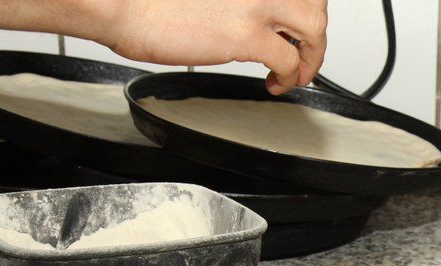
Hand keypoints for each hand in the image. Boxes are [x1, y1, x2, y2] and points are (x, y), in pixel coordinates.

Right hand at [99, 0, 327, 93]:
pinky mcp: (246, 35)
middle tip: (304, 52)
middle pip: (314, 2)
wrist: (126, 5)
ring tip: (297, 72)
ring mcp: (256, 4)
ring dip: (311, 55)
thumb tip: (256, 15)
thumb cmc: (154, 0)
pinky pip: (288, 60)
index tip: (297, 28)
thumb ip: (241, 0)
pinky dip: (289, 77)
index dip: (303, 9)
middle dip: (314, 34)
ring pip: (314, 27)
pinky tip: (275, 82)